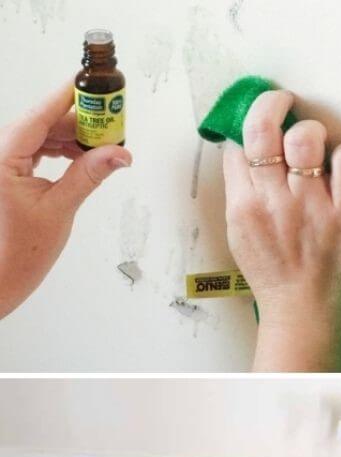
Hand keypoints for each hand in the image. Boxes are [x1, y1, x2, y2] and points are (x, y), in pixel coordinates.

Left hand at [0, 81, 131, 318]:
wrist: (1, 276)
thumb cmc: (20, 250)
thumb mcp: (60, 209)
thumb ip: (89, 175)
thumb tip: (118, 154)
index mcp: (2, 157)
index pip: (39, 116)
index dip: (66, 98)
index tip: (91, 86)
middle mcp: (0, 154)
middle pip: (43, 123)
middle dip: (79, 122)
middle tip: (112, 122)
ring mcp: (4, 161)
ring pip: (43, 135)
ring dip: (74, 137)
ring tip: (105, 145)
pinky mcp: (11, 171)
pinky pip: (40, 149)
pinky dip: (63, 150)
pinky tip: (84, 156)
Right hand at [222, 90, 340, 371]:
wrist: (304, 312)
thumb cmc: (275, 277)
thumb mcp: (240, 235)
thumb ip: (240, 192)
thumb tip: (241, 152)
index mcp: (245, 206)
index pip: (239, 145)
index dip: (249, 127)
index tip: (260, 122)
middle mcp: (276, 202)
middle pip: (264, 128)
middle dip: (271, 104)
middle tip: (282, 104)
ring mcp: (312, 206)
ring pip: (305, 136)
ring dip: (309, 132)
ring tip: (313, 144)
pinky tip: (339, 168)